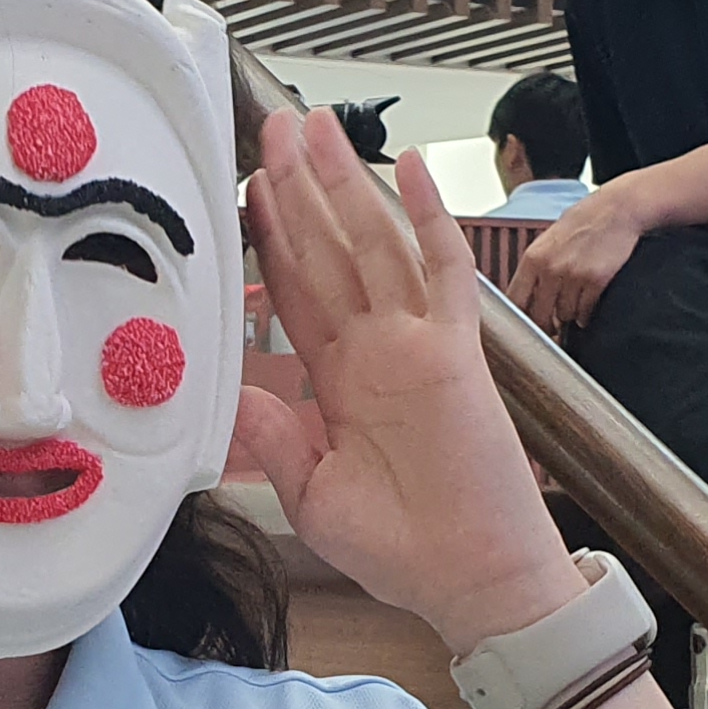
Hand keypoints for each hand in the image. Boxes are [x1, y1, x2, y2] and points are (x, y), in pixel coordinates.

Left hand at [237, 110, 586, 652]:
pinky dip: (428, 219)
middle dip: (298, 189)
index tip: (247, 187)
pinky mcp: (459, 351)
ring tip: (318, 127)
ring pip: (374, 244)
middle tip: (274, 128)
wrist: (471, 580)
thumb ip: (275, 441)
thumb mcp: (313, 497)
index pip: (294, 291)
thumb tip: (235, 395)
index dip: (270, 239)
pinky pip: (444, 272)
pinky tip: (409, 169)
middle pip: (327, 250)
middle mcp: (374, 349)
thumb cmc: (401, 549)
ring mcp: (417, 343)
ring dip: (345, 185)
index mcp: (336, 381)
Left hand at [511, 172, 658, 333]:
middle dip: (546, 326)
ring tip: (573, 308)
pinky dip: (585, 315)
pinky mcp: (596, 281)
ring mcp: (573, 276)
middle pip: (539, 316)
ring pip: (564, 315)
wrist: (615, 210)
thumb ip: (536, 268)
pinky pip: (585, 311)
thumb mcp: (547, 241)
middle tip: (551, 329)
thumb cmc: (582, 222)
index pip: (515, 300)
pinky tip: (586, 309)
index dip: (520, 319)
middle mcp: (550, 269)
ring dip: (568, 316)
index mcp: (532, 258)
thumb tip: (526, 298)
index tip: (525, 325)